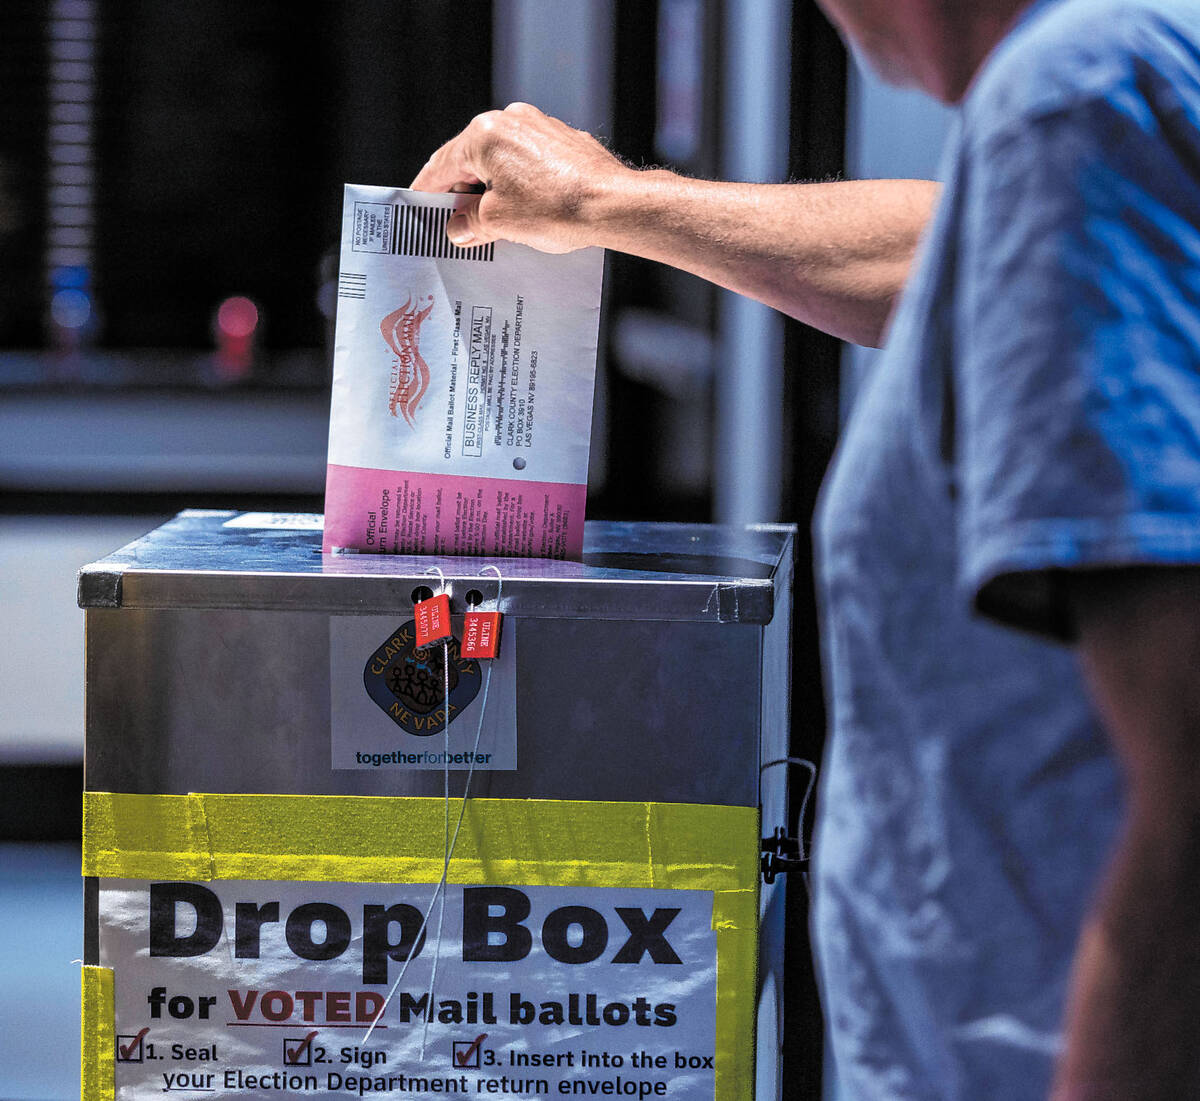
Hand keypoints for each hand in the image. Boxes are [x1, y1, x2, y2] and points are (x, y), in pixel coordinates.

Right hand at [411, 102, 629, 253]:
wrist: (612, 204)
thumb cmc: (556, 209)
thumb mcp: (499, 222)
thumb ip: (470, 222)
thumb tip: (459, 227)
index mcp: (485, 135)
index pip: (442, 165)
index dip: (427, 190)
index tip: (418, 207)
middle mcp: (511, 122)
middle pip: (473, 162)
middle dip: (464, 195)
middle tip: (458, 228)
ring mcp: (540, 128)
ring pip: (502, 164)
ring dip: (494, 193)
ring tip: (494, 228)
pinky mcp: (563, 142)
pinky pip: (529, 165)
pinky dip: (520, 187)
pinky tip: (526, 214)